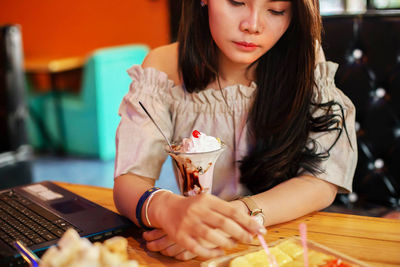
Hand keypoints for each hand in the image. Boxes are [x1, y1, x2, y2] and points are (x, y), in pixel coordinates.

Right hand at [149, 192, 264, 258]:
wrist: (166, 208)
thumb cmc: (194, 206)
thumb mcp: (208, 201)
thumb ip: (225, 210)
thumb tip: (248, 223)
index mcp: (207, 200)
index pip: (231, 211)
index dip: (247, 221)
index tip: (260, 229)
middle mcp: (198, 211)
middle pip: (223, 223)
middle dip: (240, 233)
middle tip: (250, 239)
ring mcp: (188, 224)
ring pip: (211, 236)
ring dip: (226, 242)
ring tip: (234, 244)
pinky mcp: (180, 236)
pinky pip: (197, 248)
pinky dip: (211, 252)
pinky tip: (220, 251)